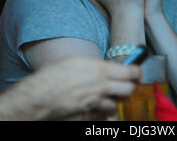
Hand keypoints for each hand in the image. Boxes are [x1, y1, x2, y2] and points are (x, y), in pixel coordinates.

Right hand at [0, 57, 141, 119]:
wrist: (39, 96)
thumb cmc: (53, 75)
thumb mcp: (76, 61)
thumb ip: (95, 66)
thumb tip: (107, 68)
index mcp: (99, 69)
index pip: (129, 72)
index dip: (136, 72)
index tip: (137, 72)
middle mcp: (101, 86)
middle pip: (128, 90)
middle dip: (129, 87)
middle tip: (127, 84)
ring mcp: (96, 102)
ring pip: (116, 104)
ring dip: (114, 100)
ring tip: (106, 95)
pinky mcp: (89, 114)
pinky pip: (103, 115)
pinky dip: (102, 112)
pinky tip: (96, 106)